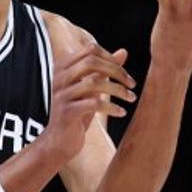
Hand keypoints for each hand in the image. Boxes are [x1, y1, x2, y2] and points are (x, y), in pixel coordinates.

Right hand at [39, 42, 135, 163]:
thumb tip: (124, 51)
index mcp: (64, 67)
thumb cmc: (77, 112)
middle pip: (91, 61)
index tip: (125, 73)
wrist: (59, 142)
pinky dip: (111, 107)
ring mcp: (61, 95)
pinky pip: (93, 104)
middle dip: (116, 71)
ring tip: (131, 98)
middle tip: (132, 84)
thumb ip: (105, 69)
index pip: (90, 49)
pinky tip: (121, 112)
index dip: (111, 57)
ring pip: (94, 83)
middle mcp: (59, 77)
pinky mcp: (67, 112)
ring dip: (118, 90)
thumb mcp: (92, 88)